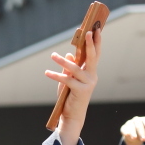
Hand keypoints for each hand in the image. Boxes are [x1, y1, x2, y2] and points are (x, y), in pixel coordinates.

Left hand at [46, 27, 102, 144]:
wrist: (71, 115)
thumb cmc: (70, 96)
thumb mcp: (68, 79)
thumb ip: (69, 67)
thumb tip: (69, 53)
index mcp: (91, 72)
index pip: (95, 54)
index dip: (96, 41)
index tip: (96, 28)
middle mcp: (92, 76)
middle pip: (92, 57)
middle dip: (90, 44)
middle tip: (87, 32)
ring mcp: (88, 84)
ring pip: (75, 68)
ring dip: (63, 61)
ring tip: (52, 56)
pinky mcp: (81, 91)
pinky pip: (67, 80)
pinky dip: (56, 76)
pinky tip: (47, 72)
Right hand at [120, 116, 144, 144]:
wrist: (134, 138)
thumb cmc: (144, 135)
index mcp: (143, 120)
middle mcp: (136, 120)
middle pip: (139, 124)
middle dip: (141, 132)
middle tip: (143, 139)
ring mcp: (129, 123)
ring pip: (131, 126)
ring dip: (133, 132)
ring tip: (134, 138)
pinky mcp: (123, 128)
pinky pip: (124, 129)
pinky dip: (125, 131)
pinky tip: (127, 134)